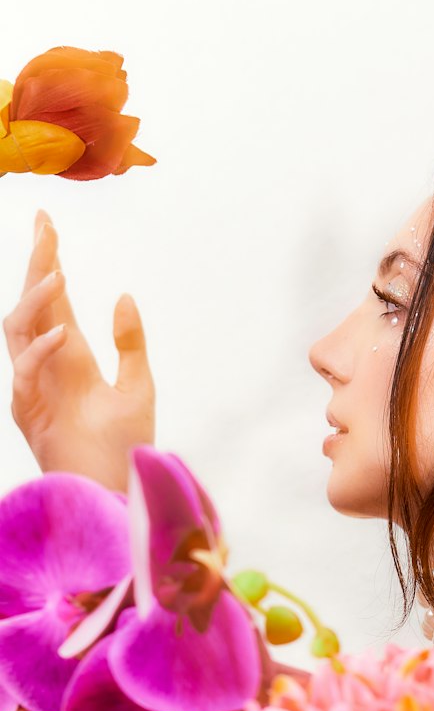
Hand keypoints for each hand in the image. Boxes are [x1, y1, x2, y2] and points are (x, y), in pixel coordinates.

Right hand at [4, 209, 154, 491]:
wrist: (117, 489)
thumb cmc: (126, 446)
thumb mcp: (137, 387)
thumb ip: (130, 343)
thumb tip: (123, 295)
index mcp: (73, 357)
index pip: (54, 299)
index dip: (48, 260)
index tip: (48, 222)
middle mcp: (49, 365)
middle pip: (33, 303)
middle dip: (36, 264)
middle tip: (45, 226)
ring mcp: (34, 386)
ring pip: (18, 328)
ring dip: (36, 299)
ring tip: (58, 272)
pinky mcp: (29, 411)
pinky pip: (26, 371)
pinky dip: (42, 350)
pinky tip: (63, 334)